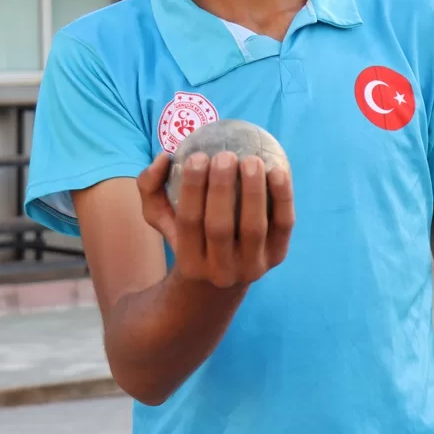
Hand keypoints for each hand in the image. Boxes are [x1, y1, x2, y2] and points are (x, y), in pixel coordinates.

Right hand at [137, 151, 293, 288]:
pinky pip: (282, 225)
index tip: (197, 156)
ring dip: (253, 191)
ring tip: (251, 160)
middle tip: (225, 156)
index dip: (193, 189)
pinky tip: (278, 170)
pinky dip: (282, 197)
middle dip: (222, 189)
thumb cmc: (188, 233)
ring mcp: (252, 267)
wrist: (220, 277)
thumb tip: (164, 157)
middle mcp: (220, 271)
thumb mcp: (161, 215)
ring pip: (254, 228)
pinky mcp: (277, 256)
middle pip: (220, 228)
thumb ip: (151, 185)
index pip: (189, 222)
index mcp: (189, 262)